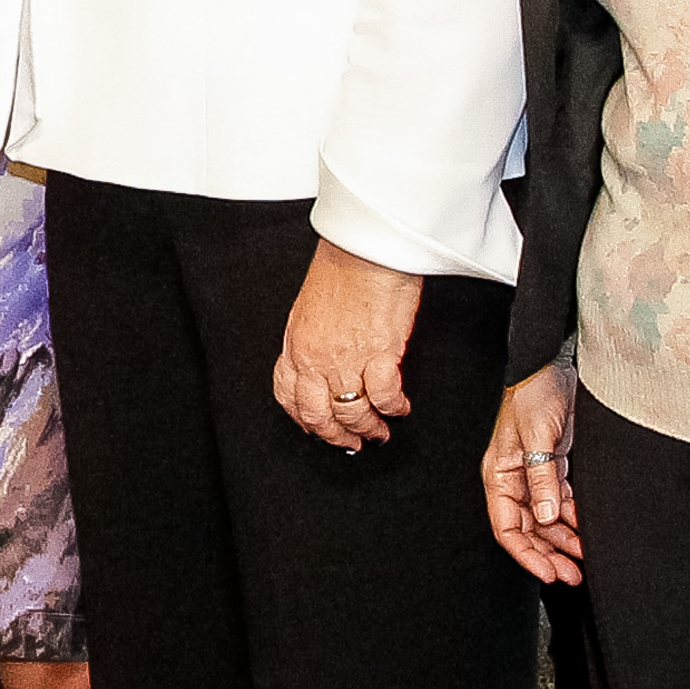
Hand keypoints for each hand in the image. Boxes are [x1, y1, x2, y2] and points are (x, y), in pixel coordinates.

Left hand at [271, 238, 423, 450]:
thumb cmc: (343, 267)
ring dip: (368, 428)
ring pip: (351, 411)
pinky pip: (384, 396)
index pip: (289, 396)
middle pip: (318, 414)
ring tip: (379, 432)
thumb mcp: (310, 308)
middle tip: (352, 442)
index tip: (318, 429)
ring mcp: (346, 357)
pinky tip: (400, 408)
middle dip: (336, 435)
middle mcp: (315, 356)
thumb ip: (312, 341)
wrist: (366, 246)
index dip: (304, 420)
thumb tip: (321, 365)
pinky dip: (393, 408)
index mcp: (295, 344)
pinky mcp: (379, 352)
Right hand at [484, 361, 581, 582]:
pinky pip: (562, 502)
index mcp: (500, 474)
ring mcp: (536, 474)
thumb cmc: (535, 393)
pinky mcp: (555, 466)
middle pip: (528, 530)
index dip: (526, 554)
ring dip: (564, 542)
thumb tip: (548, 517)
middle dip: (548, 555)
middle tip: (571, 576)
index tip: (548, 573)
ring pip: (547, 521)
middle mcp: (515, 479)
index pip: (507, 527)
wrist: (553, 365)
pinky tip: (586, 531)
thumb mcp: (537, 436)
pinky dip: (574, 519)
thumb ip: (542, 476)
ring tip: (583, 560)